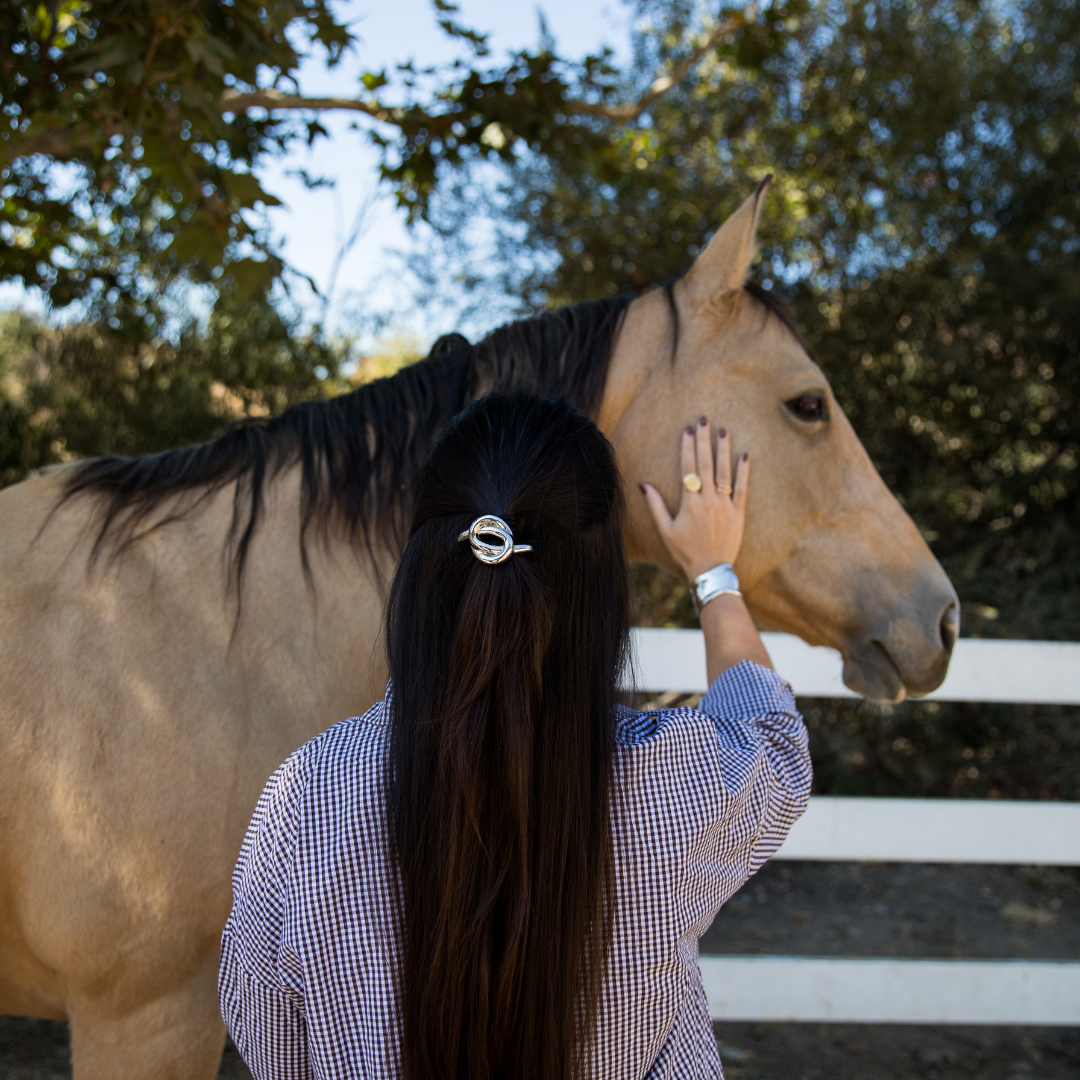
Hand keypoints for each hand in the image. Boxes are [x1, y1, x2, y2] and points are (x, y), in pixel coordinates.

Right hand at [640, 417, 748, 581]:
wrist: (710, 570)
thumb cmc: (685, 551)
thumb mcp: (666, 530)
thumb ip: (656, 506)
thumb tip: (643, 485)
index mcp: (689, 503)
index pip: (688, 469)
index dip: (688, 448)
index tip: (688, 430)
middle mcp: (708, 501)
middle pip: (705, 464)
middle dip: (704, 440)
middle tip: (704, 420)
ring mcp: (725, 506)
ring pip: (724, 472)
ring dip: (723, 450)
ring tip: (723, 431)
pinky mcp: (738, 513)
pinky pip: (742, 488)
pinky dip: (744, 471)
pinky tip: (744, 455)